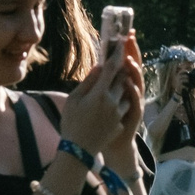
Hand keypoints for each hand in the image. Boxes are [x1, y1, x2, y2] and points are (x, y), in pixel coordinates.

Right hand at [59, 37, 143, 157]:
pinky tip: (110, 104)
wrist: (78, 150)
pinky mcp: (121, 122)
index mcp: (100, 94)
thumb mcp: (73, 100)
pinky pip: (123, 106)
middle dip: (120, 68)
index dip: (117, 54)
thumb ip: (88, 82)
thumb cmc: (71, 123)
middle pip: (121, 78)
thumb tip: (99, 66)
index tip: (121, 43)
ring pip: (124, 92)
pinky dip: (119, 101)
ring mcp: (119, 112)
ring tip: (110, 86)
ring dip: (120, 86)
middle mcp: (113, 101)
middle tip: (118, 59)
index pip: (112, 69)